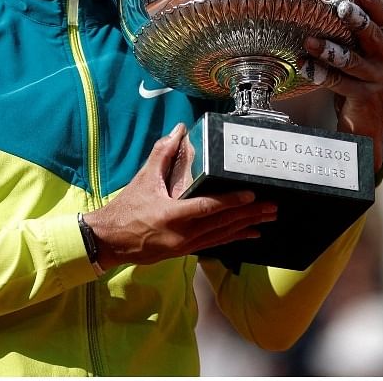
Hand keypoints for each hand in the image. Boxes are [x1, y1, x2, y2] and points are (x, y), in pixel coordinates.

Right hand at [82, 124, 277, 267]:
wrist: (110, 240)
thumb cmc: (126, 208)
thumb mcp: (143, 180)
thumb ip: (162, 154)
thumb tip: (178, 131)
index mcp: (171, 215)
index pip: (207, 207)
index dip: (231, 201)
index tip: (252, 195)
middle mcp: (182, 234)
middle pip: (222, 224)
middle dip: (249, 214)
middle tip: (272, 207)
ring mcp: (185, 245)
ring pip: (222, 235)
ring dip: (246, 226)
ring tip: (268, 218)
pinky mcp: (185, 251)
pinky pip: (215, 244)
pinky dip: (233, 237)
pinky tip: (250, 234)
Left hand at [300, 0, 382, 170]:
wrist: (366, 129)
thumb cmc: (359, 90)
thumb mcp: (361, 62)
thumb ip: (353, 41)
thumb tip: (330, 12)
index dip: (373, 5)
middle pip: (373, 36)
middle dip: (356, 20)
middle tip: (339, 8)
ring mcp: (381, 80)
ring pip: (353, 60)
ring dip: (329, 49)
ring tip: (310, 41)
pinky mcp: (367, 97)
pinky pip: (339, 82)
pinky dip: (319, 73)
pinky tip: (304, 65)